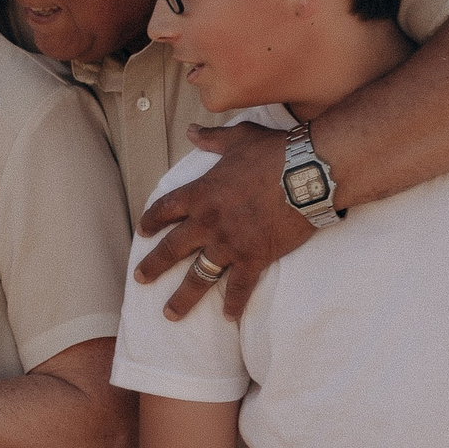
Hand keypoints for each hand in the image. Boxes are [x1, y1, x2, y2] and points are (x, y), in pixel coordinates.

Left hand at [135, 122, 316, 319]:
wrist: (308, 173)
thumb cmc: (273, 152)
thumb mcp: (238, 138)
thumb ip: (212, 138)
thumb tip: (191, 130)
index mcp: (200, 193)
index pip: (165, 209)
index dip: (151, 221)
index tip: (142, 232)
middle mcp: (207, 223)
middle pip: (171, 249)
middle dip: (153, 266)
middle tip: (140, 279)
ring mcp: (229, 244)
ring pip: (198, 276)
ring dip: (183, 297)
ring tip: (169, 314)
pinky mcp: (255, 258)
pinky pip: (240, 287)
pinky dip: (233, 303)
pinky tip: (227, 317)